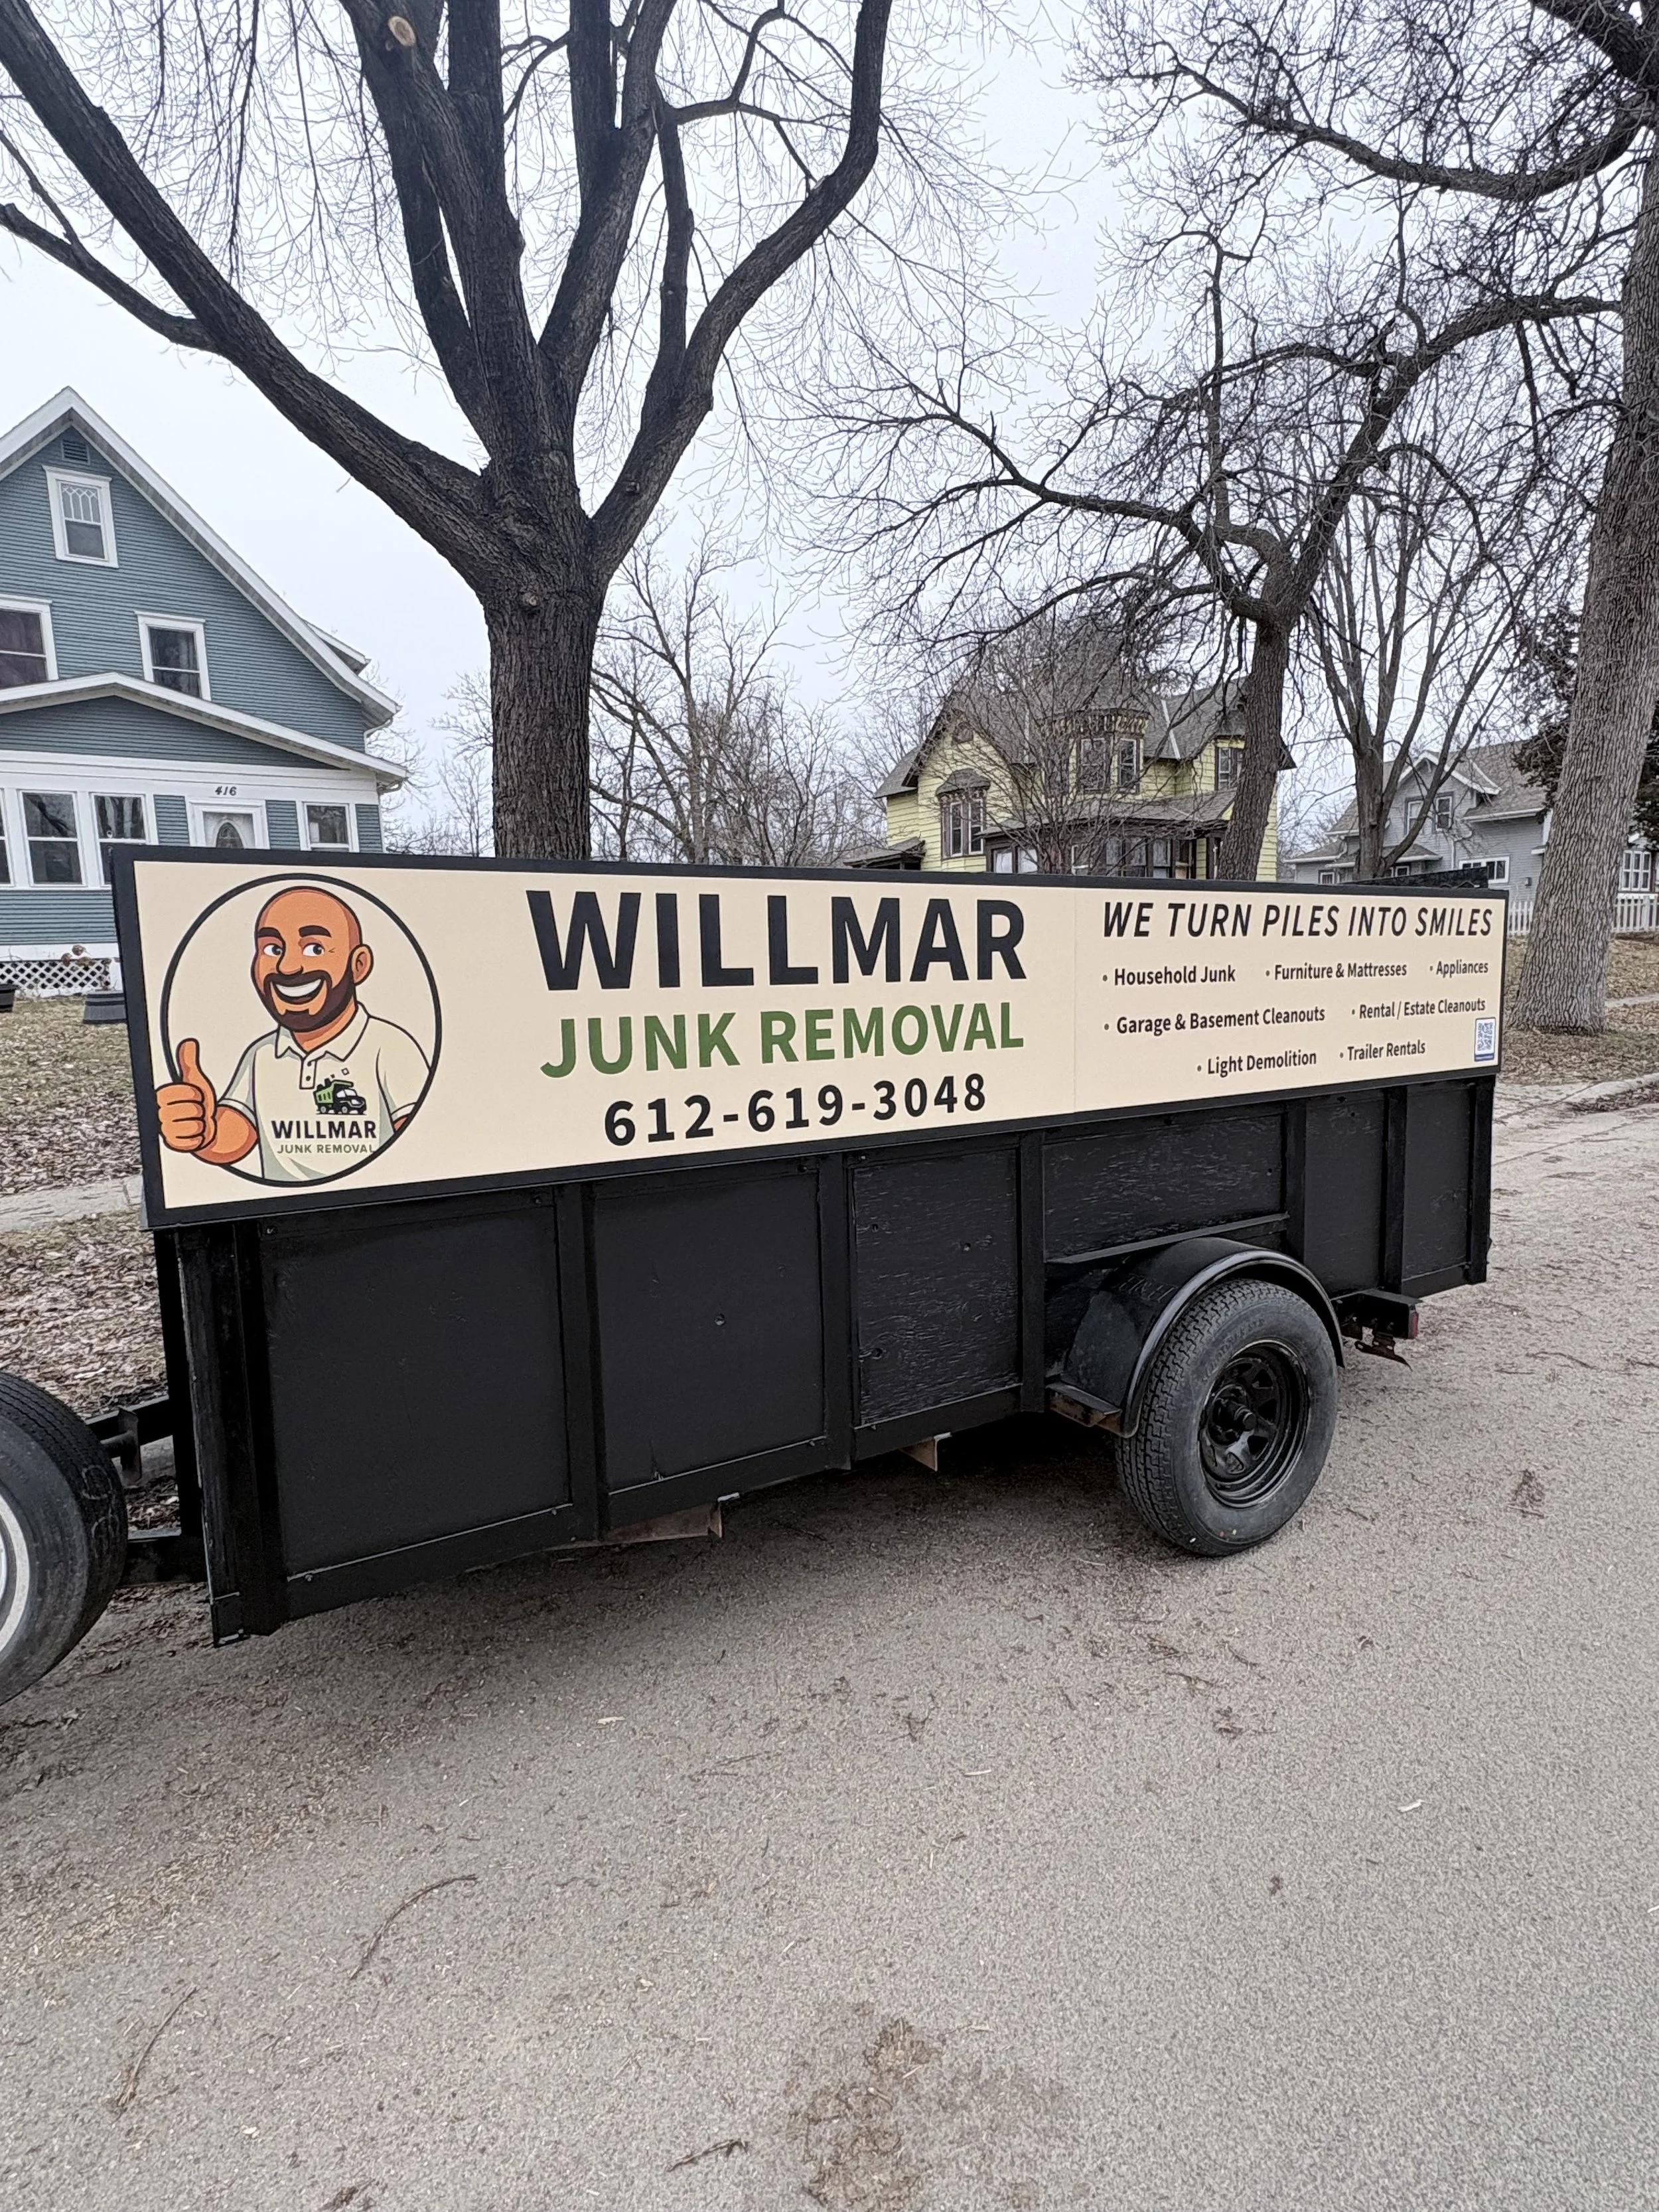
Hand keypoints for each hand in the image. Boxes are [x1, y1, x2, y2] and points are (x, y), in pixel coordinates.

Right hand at [156, 1038, 217, 1154]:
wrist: (202, 1124)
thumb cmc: (196, 1102)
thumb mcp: (194, 1081)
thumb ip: (189, 1063)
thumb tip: (188, 1043)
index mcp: (161, 1097)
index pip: (183, 1092)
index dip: (194, 1093)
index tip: (193, 1094)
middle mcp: (159, 1114)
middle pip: (191, 1109)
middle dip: (200, 1109)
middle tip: (196, 1109)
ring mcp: (165, 1131)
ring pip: (194, 1126)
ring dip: (201, 1123)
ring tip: (197, 1120)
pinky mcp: (173, 1145)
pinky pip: (194, 1141)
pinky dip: (200, 1137)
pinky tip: (195, 1133)